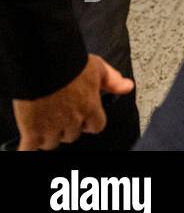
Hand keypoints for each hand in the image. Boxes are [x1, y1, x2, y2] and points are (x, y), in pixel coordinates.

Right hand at [13, 55, 133, 149]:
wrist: (42, 63)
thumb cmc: (70, 63)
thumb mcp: (98, 67)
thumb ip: (113, 80)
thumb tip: (127, 87)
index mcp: (90, 108)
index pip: (96, 126)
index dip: (89, 123)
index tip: (84, 119)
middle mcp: (73, 121)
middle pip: (72, 136)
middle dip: (67, 128)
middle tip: (60, 117)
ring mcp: (52, 127)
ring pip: (51, 143)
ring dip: (48, 136)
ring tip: (43, 125)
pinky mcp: (32, 130)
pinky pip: (29, 148)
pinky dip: (27, 148)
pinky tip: (27, 144)